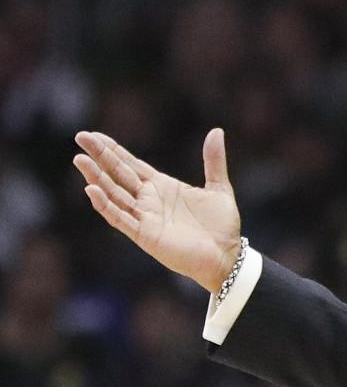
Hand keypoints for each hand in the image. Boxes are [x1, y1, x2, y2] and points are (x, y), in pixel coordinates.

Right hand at [73, 129, 241, 293]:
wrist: (227, 256)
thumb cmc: (221, 226)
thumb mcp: (219, 187)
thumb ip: (214, 161)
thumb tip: (217, 130)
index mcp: (162, 186)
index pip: (132, 165)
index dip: (114, 150)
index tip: (94, 135)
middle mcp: (149, 200)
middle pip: (118, 174)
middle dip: (100, 156)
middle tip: (80, 136)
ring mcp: (145, 217)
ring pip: (113, 194)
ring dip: (96, 177)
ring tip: (80, 159)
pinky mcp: (144, 235)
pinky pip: (120, 218)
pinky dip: (105, 205)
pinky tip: (91, 190)